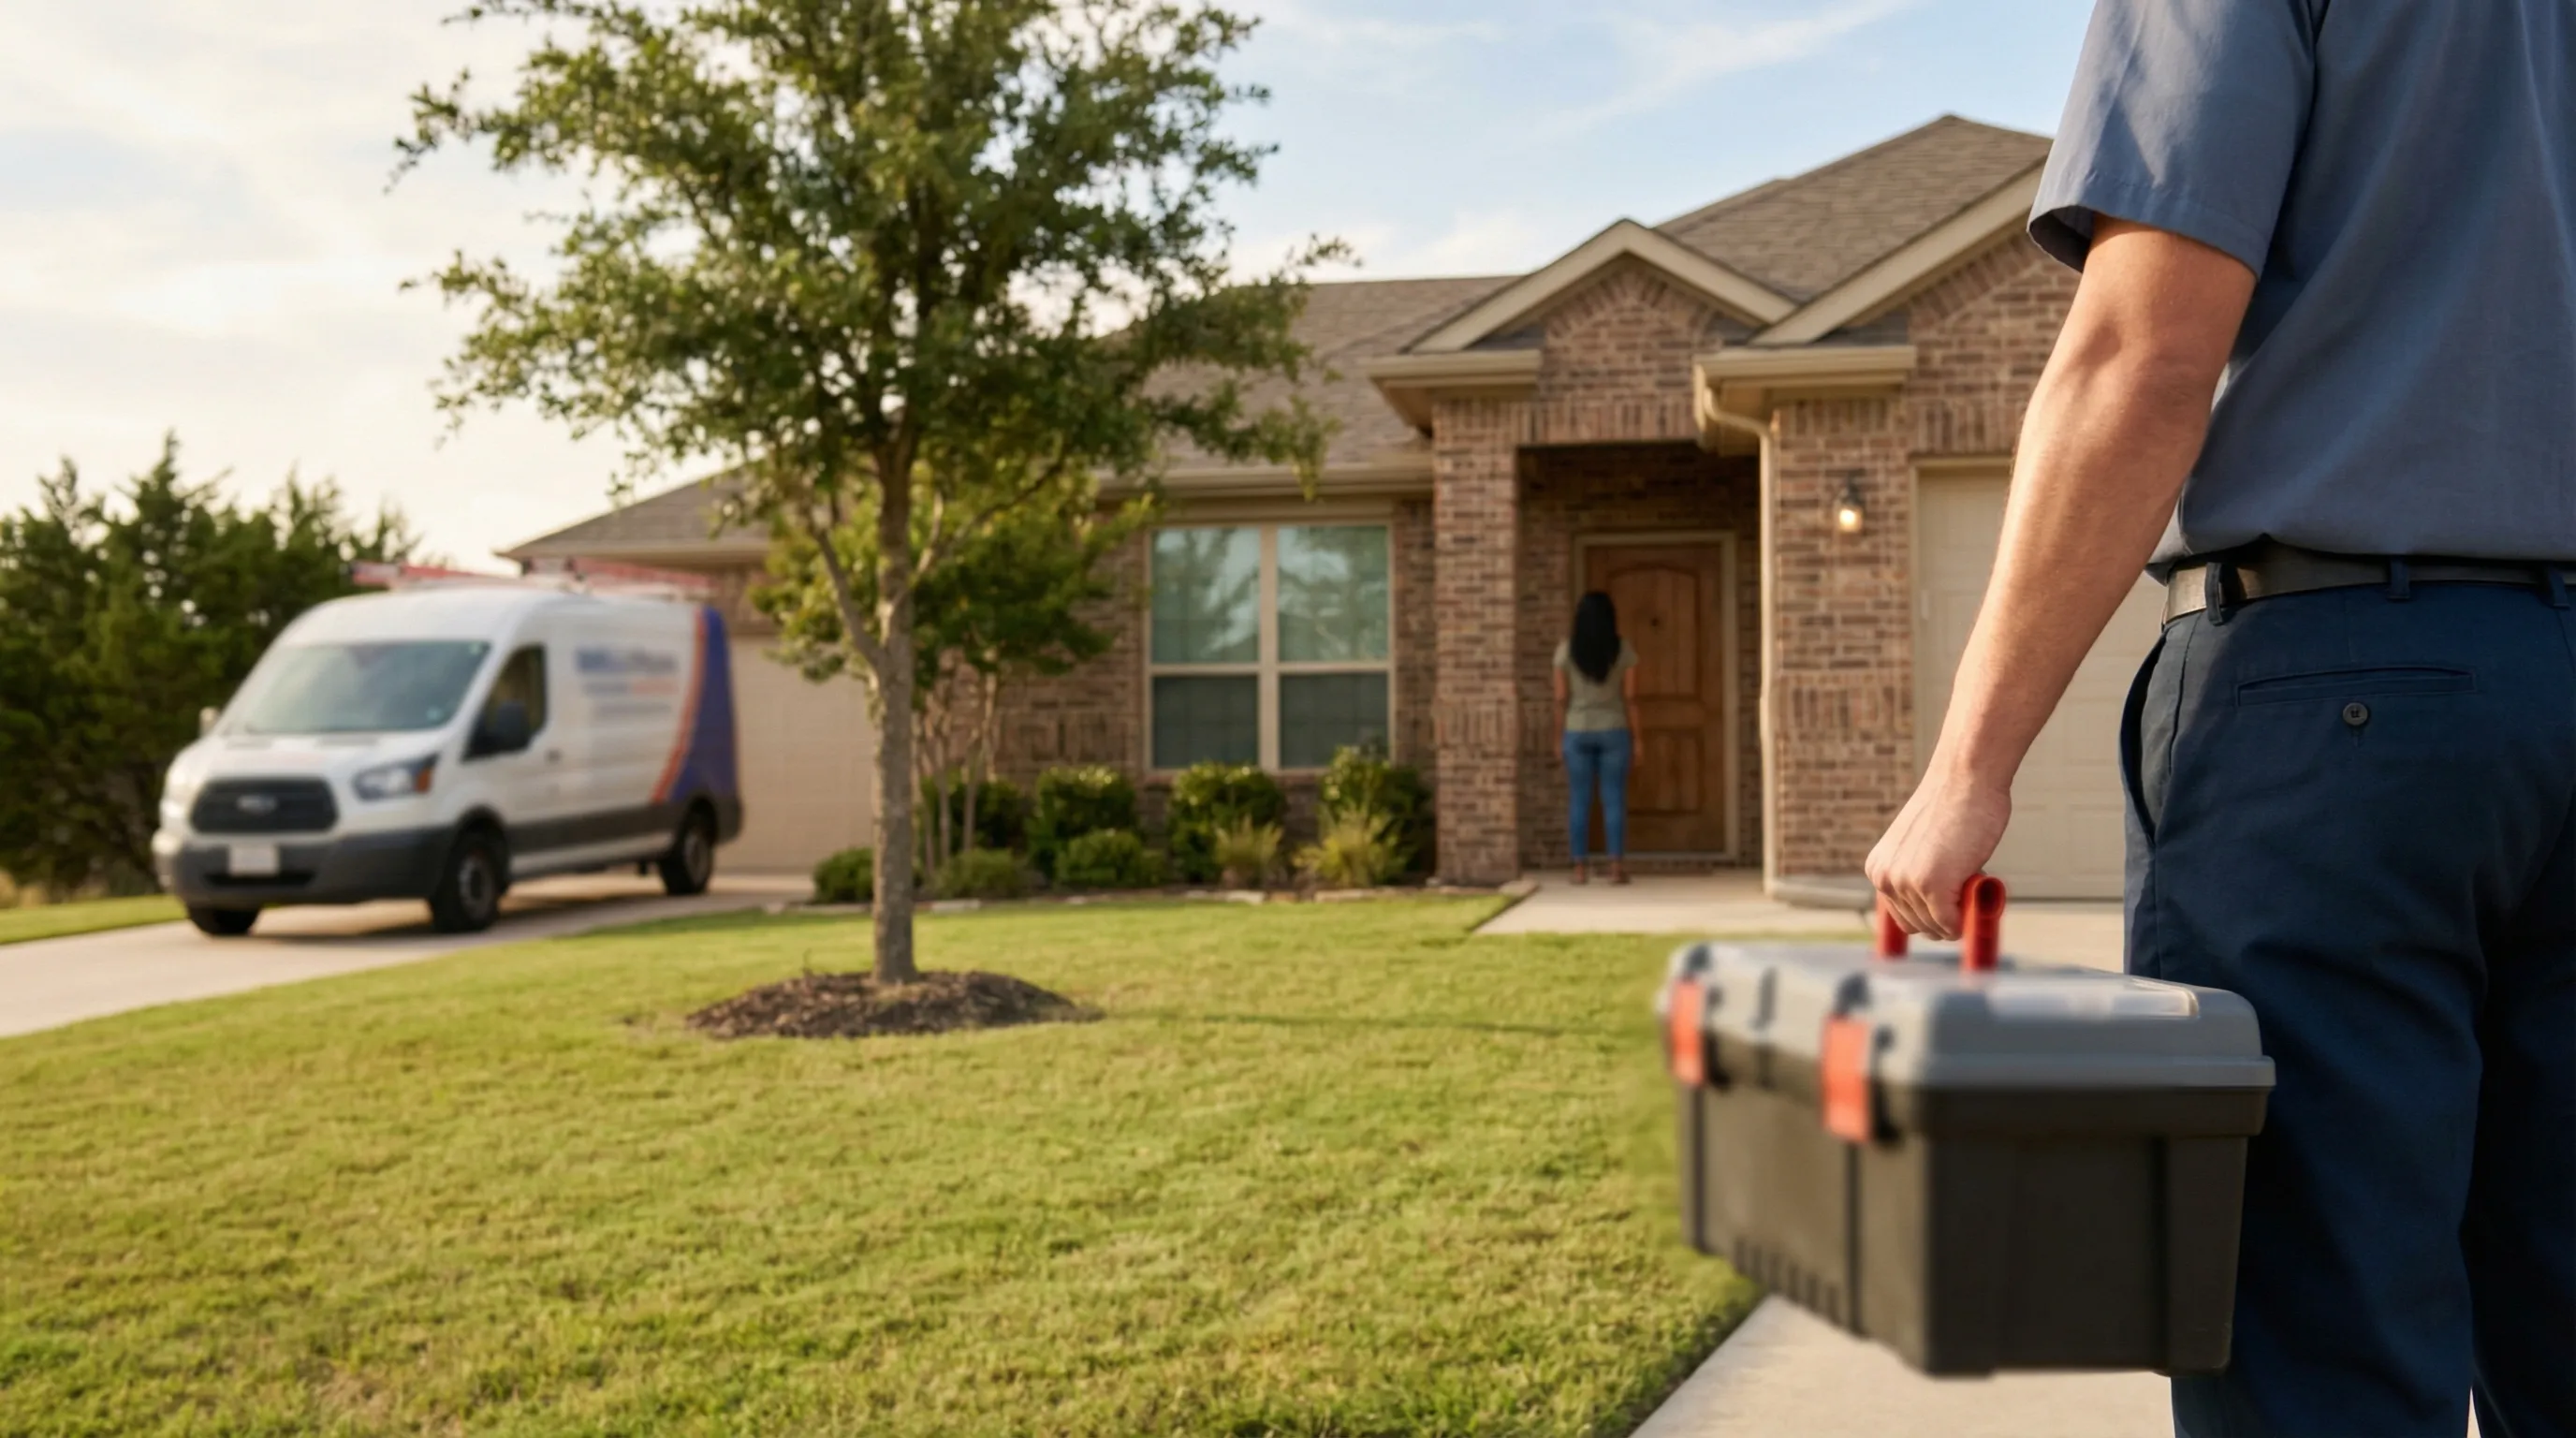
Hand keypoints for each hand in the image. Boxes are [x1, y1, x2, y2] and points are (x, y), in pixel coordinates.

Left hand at [1865, 763, 2012, 940]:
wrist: (1965, 779)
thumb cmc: (1954, 809)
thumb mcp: (1920, 848)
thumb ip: (1917, 873)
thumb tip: (1934, 912)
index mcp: (1878, 869)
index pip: (1902, 917)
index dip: (1932, 915)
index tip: (1953, 900)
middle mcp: (1885, 879)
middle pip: (1919, 926)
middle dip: (1947, 917)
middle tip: (1967, 886)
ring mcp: (1906, 884)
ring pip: (1937, 927)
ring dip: (1961, 914)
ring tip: (1972, 877)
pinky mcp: (1931, 887)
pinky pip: (1952, 923)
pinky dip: (1969, 919)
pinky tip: (1980, 892)